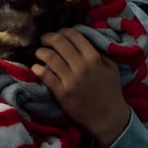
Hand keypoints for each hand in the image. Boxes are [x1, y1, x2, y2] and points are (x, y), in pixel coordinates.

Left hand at [31, 27, 129, 147]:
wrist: (108, 117)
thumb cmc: (110, 90)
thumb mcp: (111, 67)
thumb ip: (100, 52)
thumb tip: (85, 39)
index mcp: (94, 58)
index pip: (74, 35)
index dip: (63, 31)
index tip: (58, 33)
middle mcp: (81, 66)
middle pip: (59, 42)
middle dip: (48, 37)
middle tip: (44, 39)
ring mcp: (71, 80)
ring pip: (49, 57)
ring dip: (41, 52)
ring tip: (39, 52)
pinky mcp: (62, 93)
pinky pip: (46, 76)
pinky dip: (37, 69)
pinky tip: (35, 67)